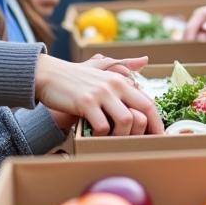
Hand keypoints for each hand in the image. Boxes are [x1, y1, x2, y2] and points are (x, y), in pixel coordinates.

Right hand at [34, 54, 161, 135]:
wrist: (48, 74)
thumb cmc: (75, 75)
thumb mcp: (101, 66)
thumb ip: (124, 64)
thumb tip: (145, 59)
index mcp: (121, 80)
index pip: (148, 102)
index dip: (156, 122)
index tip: (157, 137)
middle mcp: (114, 85)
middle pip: (145, 110)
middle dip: (147, 131)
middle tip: (142, 145)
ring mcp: (100, 93)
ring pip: (126, 119)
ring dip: (123, 135)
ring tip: (115, 141)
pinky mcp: (85, 102)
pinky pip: (102, 126)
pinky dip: (102, 136)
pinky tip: (97, 137)